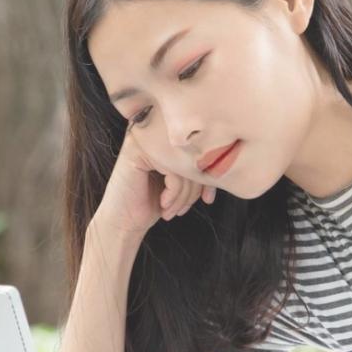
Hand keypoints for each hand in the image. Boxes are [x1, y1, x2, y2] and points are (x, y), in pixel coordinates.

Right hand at [94, 125, 216, 240]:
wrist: (123, 222)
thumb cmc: (154, 201)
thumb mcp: (183, 182)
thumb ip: (200, 167)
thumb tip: (228, 165)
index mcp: (167, 135)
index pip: (201, 148)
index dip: (208, 176)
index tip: (208, 197)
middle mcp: (155, 130)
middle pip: (193, 154)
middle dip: (195, 188)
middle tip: (185, 208)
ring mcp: (144, 138)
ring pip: (184, 163)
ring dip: (184, 195)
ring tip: (173, 210)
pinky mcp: (136, 150)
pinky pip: (173, 171)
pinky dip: (173, 194)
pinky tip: (163, 205)